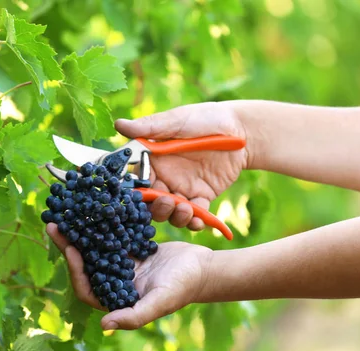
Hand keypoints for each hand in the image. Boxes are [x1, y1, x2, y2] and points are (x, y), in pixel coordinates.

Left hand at [46, 223, 212, 329]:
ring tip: (65, 214)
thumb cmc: (183, 287)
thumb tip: (105, 325)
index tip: (71, 249)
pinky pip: (108, 237)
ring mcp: (120, 265)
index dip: (75, 271)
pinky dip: (98, 225)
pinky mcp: (128, 250)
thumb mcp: (160, 301)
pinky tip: (90, 209)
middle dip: (69, 246)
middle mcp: (114, 283)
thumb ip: (134, 316)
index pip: (86, 288)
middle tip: (55, 225)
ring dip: (79, 233)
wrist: (203, 267)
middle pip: (85, 266)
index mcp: (116, 299)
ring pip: (93, 249)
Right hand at [115, 102, 248, 230]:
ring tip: (185, 208)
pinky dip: (195, 222)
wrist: (241, 129)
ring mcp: (182, 189)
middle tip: (167, 202)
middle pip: (151, 201)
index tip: (138, 196)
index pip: (136, 180)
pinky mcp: (202, 197)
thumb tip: (119, 125)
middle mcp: (164, 177)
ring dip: (175, 216)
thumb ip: (149, 127)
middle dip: (156, 207)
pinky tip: (198, 220)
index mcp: (153, 159)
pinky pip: (195, 215)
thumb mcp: (176, 121)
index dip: (135, 191)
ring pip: (171, 211)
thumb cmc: (205, 118)